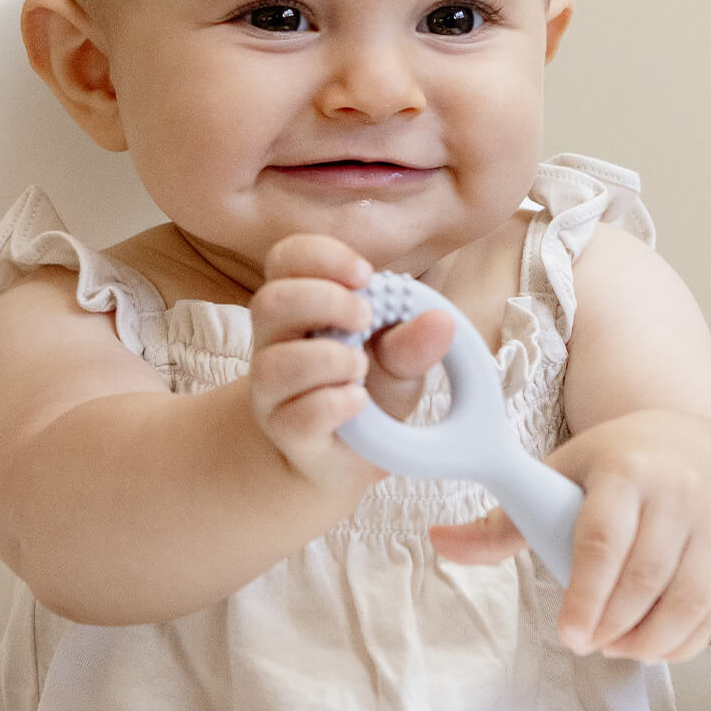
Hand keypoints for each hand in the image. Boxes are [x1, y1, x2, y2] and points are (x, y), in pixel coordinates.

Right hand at [250, 234, 452, 491]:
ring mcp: (272, 390)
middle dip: (326, 302)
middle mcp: (274, 342)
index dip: (320, 256)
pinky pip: (297, 416)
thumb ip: (413, 342)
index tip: (366, 275)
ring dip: (328, 359)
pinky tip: (359, 402)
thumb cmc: (368, 390)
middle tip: (368, 317)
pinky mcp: (284, 431)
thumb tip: (441, 321)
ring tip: (361, 368)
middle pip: (270, 302)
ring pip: (274, 365)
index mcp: (298, 306)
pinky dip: (335, 404)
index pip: (285, 259)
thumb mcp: (398, 360)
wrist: (346, 454)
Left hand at [430, 410, 710, 662]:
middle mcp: (677, 494)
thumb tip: (439, 541)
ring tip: (610, 645)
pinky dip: (680, 643)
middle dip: (609, 622)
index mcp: (626, 468)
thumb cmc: (619, 463)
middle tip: (580, 639)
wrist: (703, 452)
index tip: (568, 632)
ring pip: (686, 601)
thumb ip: (505, 518)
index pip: (604, 536)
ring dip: (645, 639)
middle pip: (644, 576)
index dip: (585, 591)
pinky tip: (649, 646)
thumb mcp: (562, 472)